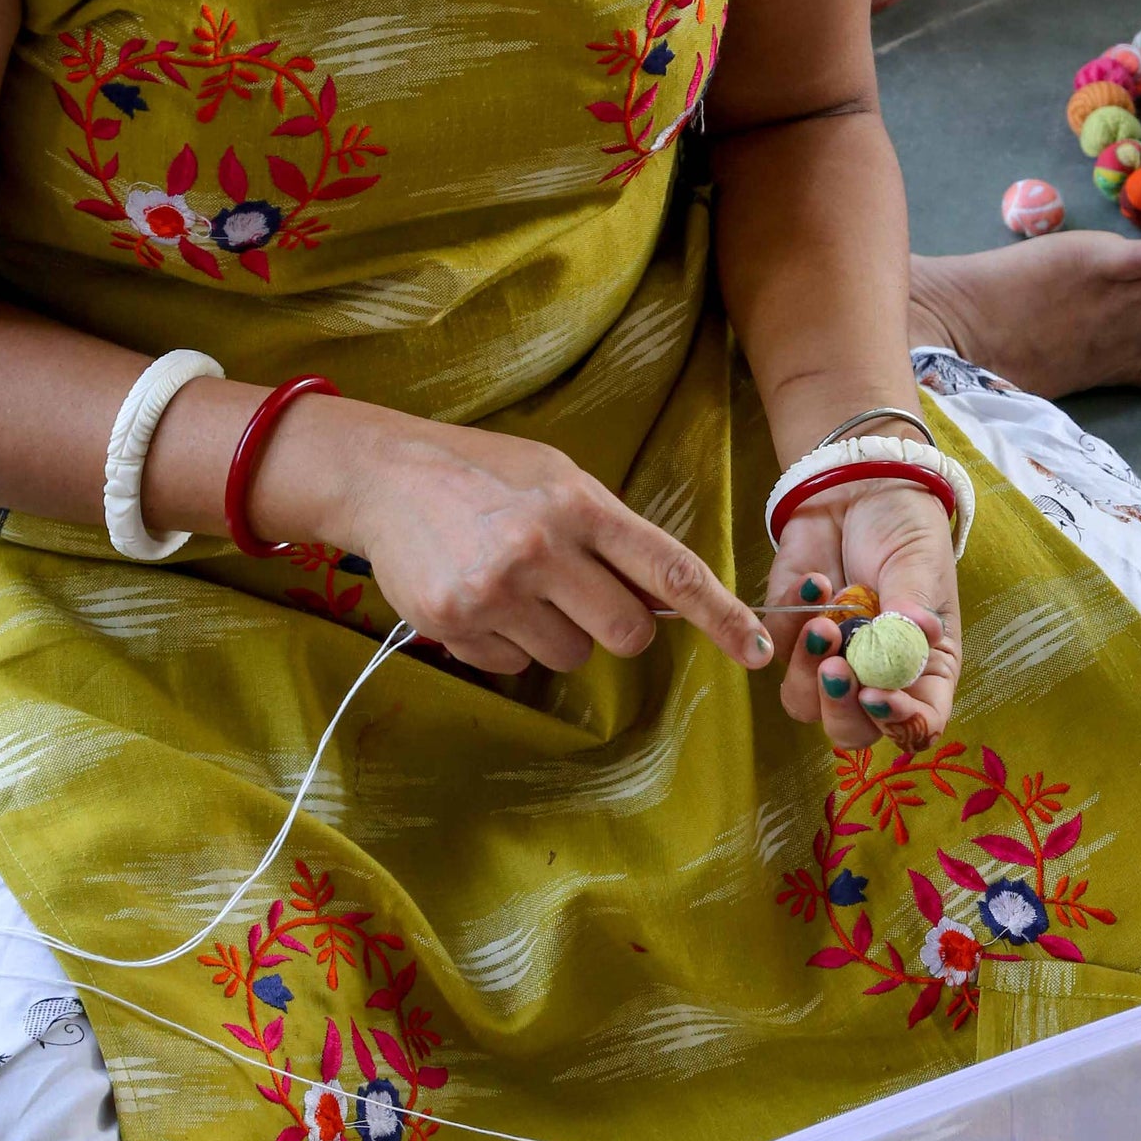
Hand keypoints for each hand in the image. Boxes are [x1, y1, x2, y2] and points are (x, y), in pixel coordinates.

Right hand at [333, 416, 772, 678]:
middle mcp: (542, 549)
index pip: (671, 572)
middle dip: (616, 626)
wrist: (384, 474)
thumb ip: (614, 535)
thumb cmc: (486, 475)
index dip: (722, 616)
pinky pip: (514, 666)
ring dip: (555, 633)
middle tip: (578, 593)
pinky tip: (479, 597)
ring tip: (515, 586)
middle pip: (628, 634)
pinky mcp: (455, 624)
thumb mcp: (559, 480)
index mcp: (581, 505)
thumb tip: (672, 602)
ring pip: (570, 656)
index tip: (757, 649)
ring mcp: (496, 592)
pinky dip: (506, 643)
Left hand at [768, 480, 961, 748]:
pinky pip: (777, 647)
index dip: (899, 724)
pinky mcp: (788, 632)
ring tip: (823, 620)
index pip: (918, 724)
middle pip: (852, 729)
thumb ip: (914, 605)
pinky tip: (815, 579)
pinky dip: (792, 618)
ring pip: (804, 701)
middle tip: (837, 669)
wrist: (859, 486)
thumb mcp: (921, 565)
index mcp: (922, 669)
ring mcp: (828, 658)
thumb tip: (919, 635)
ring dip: (807, 669)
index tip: (876, 695)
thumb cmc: (905, 531)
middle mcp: (874, 675)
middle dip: (839, 709)